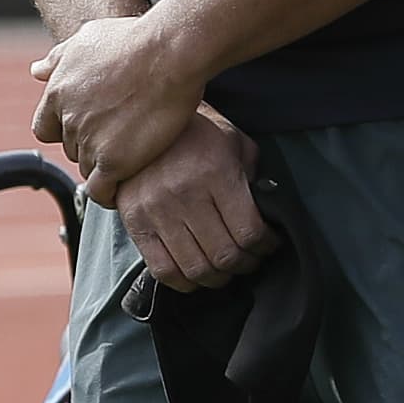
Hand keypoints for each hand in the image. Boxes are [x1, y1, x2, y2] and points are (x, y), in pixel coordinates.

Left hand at [31, 14, 204, 203]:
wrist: (167, 52)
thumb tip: (36, 71)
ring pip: (87, 168)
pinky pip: (100, 190)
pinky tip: (120, 192)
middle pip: (70, 148)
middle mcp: (67, 118)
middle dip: (90, 146)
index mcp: (56, 92)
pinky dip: (108, 195)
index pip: (44, 128)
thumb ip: (59, 59)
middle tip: (119, 142)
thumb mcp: (87, 39)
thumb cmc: (133, 39)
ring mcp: (89, 141)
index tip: (87, 130)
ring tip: (129, 163)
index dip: (64, 131)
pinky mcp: (114, 160)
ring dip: (104, 168)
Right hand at [116, 107, 279, 291]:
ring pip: (197, 269)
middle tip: (248, 258)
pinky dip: (184, 282)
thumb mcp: (234, 143)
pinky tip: (195, 272)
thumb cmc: (195, 134)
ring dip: (218, 277)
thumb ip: (253, 177)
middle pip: (225, 257)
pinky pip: (162, 270)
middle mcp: (183, 195)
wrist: (138, 120)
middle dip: (245, 265)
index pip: (250, 233)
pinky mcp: (134, 222)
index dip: (266, 247)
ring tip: (223, 267)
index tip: (268, 244)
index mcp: (214, 174)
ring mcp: (155, 211)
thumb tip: (268, 213)